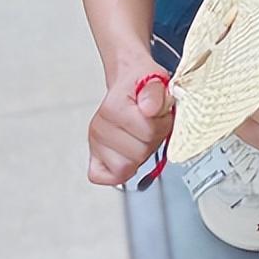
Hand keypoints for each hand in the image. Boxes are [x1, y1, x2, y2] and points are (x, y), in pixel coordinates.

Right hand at [87, 56, 174, 185]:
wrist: (131, 84)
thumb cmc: (143, 86)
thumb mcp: (156, 82)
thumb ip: (155, 93)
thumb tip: (150, 108)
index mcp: (113, 108)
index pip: (149, 133)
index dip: (163, 124)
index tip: (161, 114)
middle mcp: (99, 128)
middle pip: (139, 154)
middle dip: (153, 140)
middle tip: (153, 126)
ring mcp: (95, 144)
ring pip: (124, 169)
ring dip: (140, 156)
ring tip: (142, 138)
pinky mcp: (95, 157)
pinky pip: (104, 177)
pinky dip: (119, 172)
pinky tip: (129, 156)